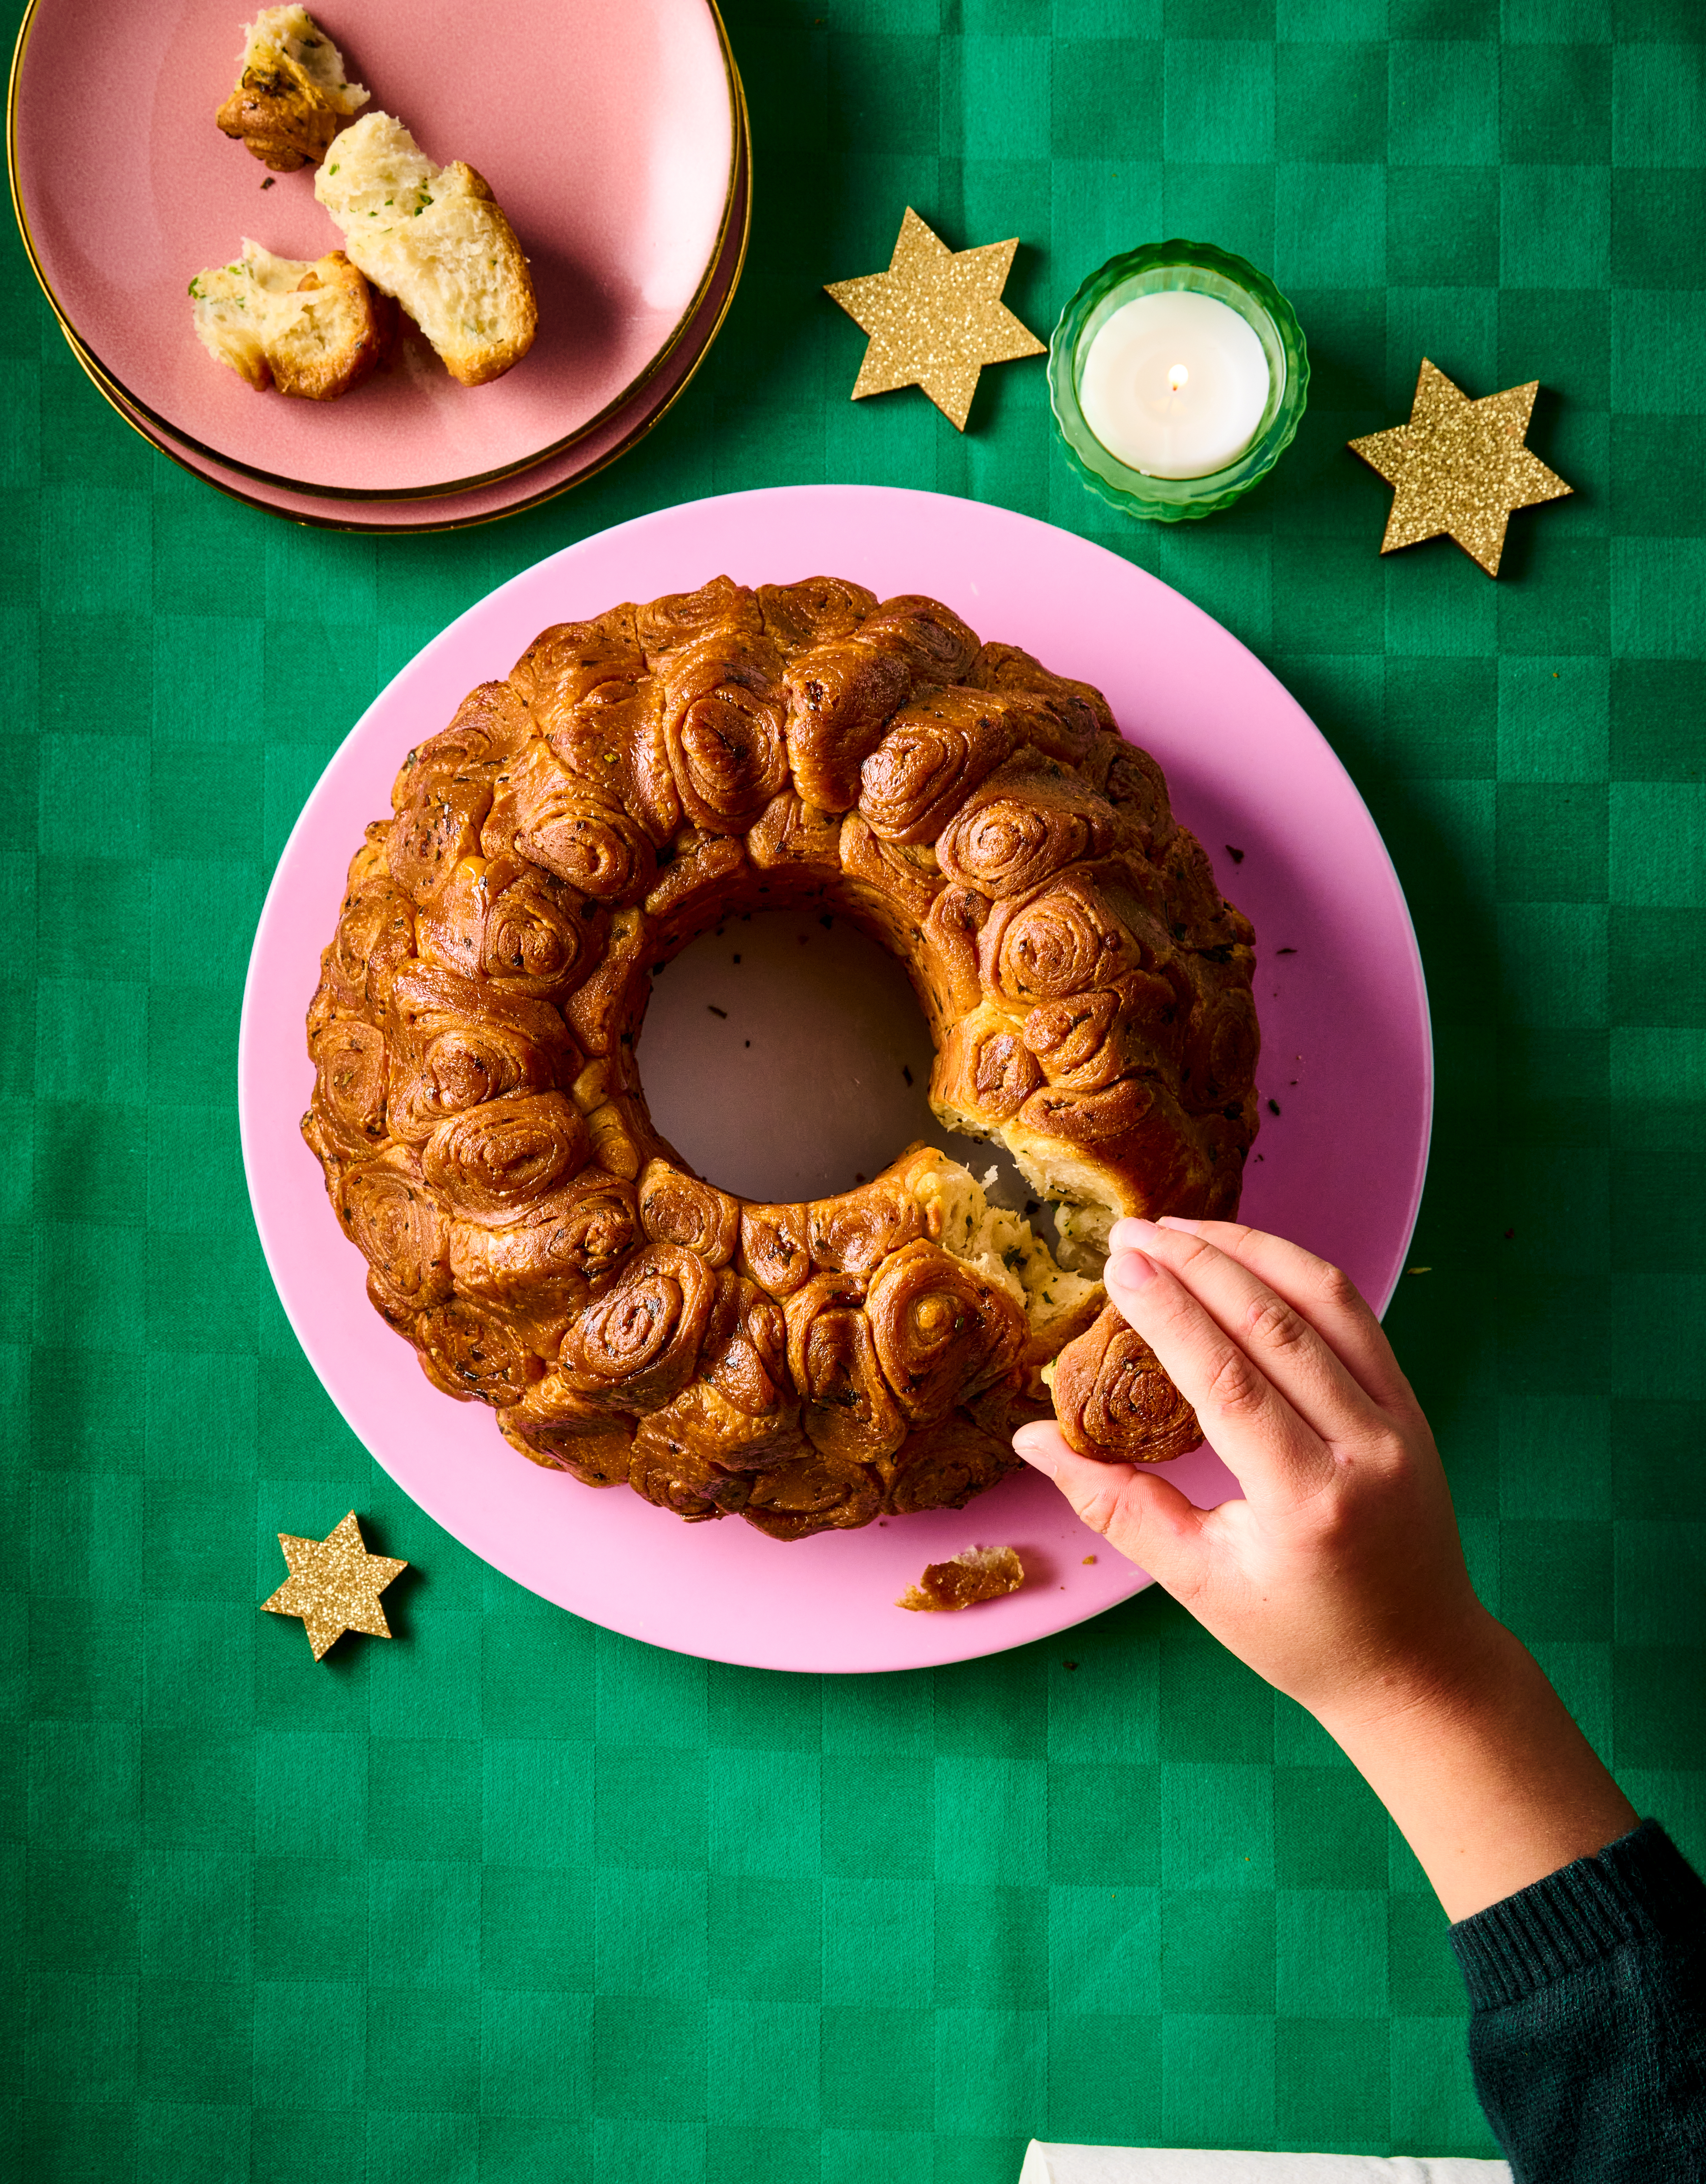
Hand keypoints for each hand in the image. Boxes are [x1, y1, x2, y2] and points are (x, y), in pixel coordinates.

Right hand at [1014, 1217, 1633, 1917]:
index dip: (1169, 1311)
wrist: (1418, 1665)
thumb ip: (1114, 1503)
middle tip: (1131, 1231)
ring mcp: (1399, 1423)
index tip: (1118, 1263)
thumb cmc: (1301, 1635)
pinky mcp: (1412, 1408)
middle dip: (1196, 1263)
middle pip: (1274, 1324)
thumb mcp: (1196, 1583)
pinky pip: (1354, 1317)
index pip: (1227, 1379)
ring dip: (1249, 1250)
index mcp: (1305, 1503)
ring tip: (1181, 1228)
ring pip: (1324, 1301)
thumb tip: (1033, 1439)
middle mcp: (1363, 1452)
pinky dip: (1296, 1273)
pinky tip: (1245, 1255)